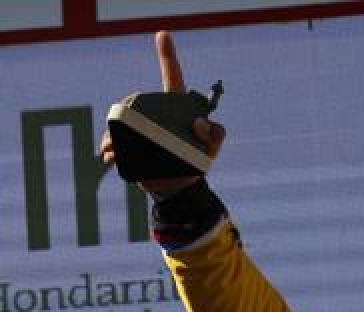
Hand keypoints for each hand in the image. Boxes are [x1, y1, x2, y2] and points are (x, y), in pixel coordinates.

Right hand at [99, 30, 225, 194]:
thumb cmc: (197, 162)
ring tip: (114, 150)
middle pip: (137, 102)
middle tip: (135, 135)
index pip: (173, 76)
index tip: (163, 35)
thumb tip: (199, 123)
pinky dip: (110, 148)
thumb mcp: (212, 148)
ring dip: (113, 134)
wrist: (179, 187)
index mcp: (176, 107)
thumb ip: (216, 134)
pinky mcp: (130, 143)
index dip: (168, 55)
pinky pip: (114, 140)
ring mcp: (141, 126)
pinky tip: (110, 156)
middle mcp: (156, 112)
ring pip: (121, 121)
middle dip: (128, 114)